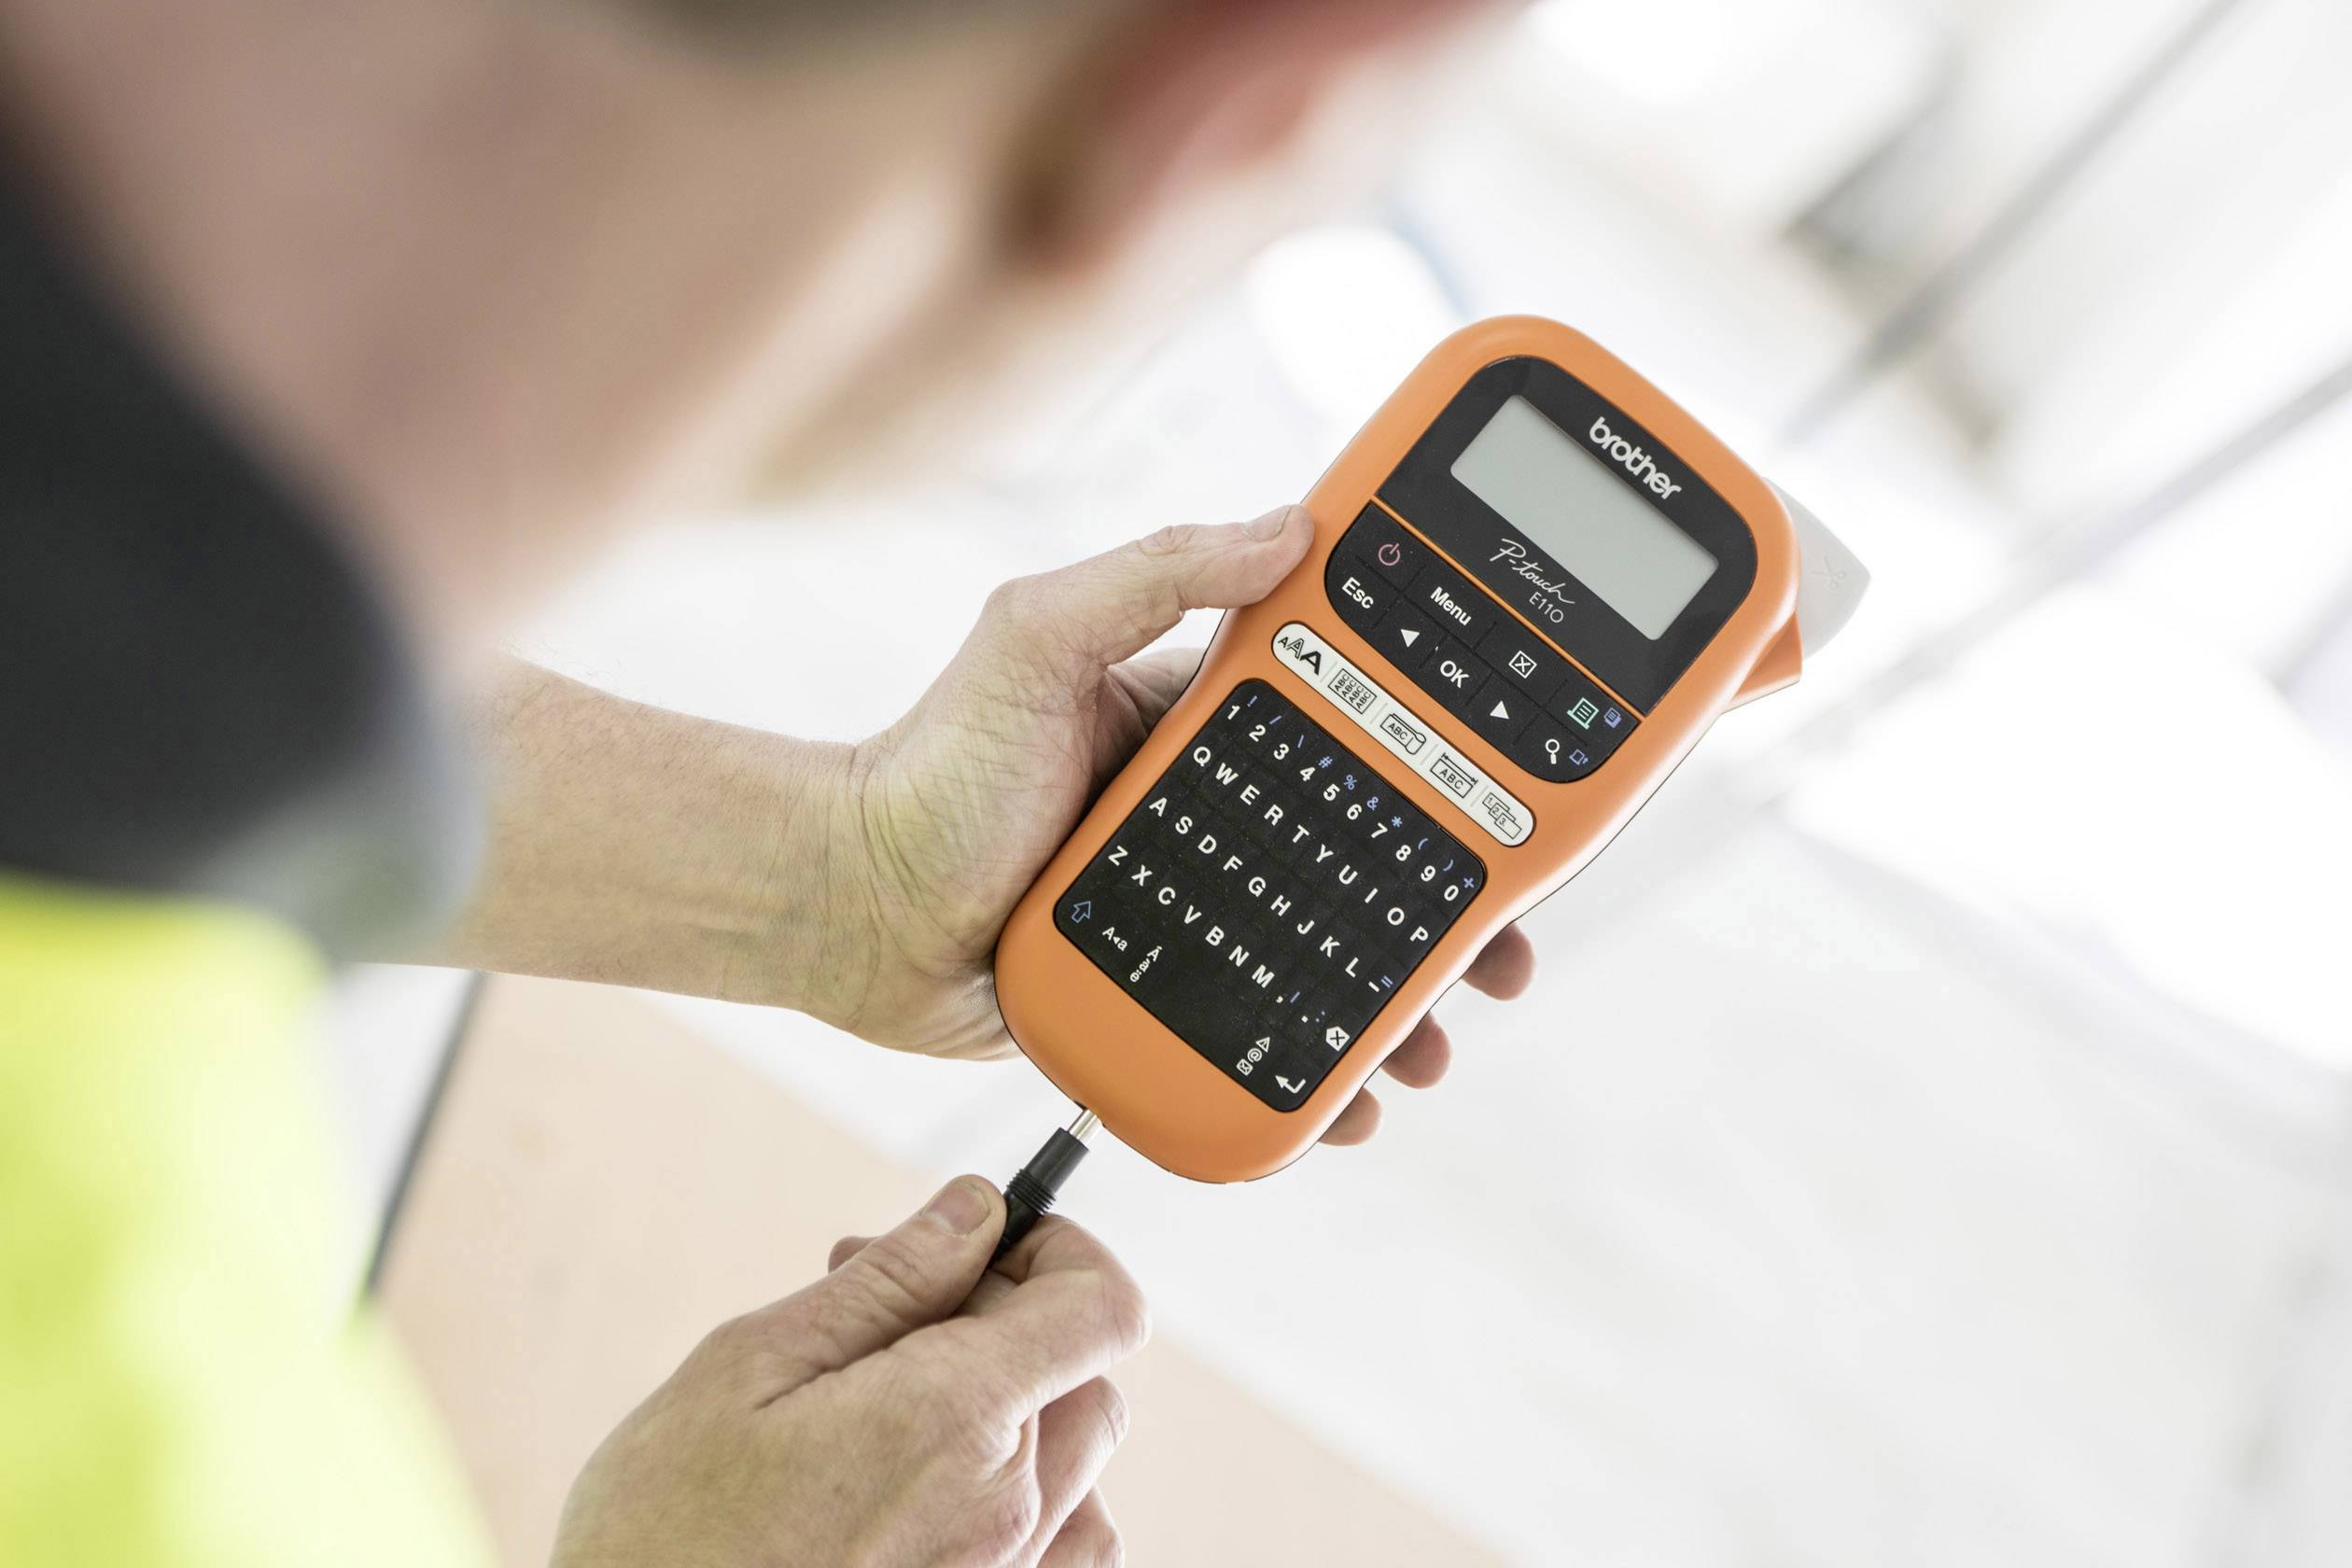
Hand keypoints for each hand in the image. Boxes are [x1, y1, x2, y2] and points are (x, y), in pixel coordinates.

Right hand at [552, 1179, 1144, 1567]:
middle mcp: (1008, 1506)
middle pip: (1078, 1369)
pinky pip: (1073, 1540)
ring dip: (1017, 1405)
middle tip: (878, 1318)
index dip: (1059, 1248)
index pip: (1098, 1304)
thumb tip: (977, 1210)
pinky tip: (941, 1484)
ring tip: (895, 1406)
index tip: (995, 1237)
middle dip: (999, 1315)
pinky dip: (1034, 1491)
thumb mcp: (749, 1369)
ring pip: (1079, 1453)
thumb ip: (887, 1283)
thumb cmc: (662, 1538)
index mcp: (953, 1418)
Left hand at [825, 506, 1534, 1143]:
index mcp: (1202, 726)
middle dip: (1446, 915)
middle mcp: (1209, 819)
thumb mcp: (1034, 637)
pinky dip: (1309, 1078)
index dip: (1442, 764)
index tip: (1511, 794)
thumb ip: (1151, 572)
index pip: (1354, 731)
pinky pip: (1254, 1038)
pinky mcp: (1157, 997)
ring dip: (1396, 1009)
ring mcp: (1189, 913)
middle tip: (1500, 959)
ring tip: (1428, 1051)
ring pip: (1326, 963)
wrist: (842, 909)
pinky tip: (1341, 1107)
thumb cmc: (925, 767)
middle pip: (1365, 865)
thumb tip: (1287, 525)